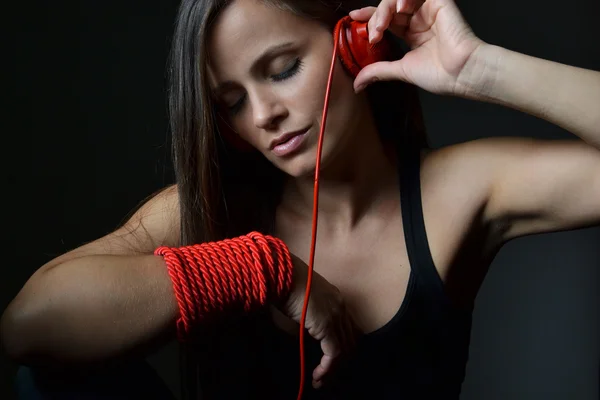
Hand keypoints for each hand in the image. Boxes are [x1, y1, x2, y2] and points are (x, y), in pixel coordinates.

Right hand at [277, 254, 360, 388]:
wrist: (282, 274)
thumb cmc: (285, 283)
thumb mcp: (302, 299)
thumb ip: (309, 314)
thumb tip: (305, 330)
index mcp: (336, 298)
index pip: (348, 327)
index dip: (343, 345)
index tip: (331, 359)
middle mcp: (340, 306)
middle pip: (350, 340)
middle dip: (340, 360)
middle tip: (327, 374)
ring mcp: (336, 316)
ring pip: (343, 350)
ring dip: (332, 368)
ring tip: (320, 380)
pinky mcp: (327, 326)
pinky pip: (333, 353)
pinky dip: (327, 368)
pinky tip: (317, 375)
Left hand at [350, 0, 485, 95]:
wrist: (462, 73)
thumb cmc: (441, 74)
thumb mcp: (401, 71)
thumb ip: (379, 71)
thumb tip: (357, 83)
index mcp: (412, 34)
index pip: (386, 20)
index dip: (369, 17)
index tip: (353, 18)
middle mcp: (419, 20)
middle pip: (388, 8)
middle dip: (375, 18)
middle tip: (373, 34)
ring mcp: (428, 10)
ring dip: (385, 9)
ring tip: (382, 26)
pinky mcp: (438, 2)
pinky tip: (399, 11)